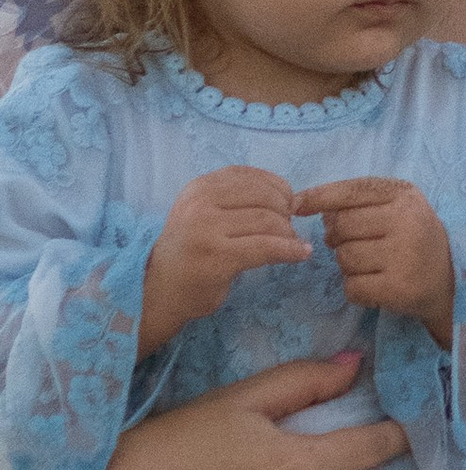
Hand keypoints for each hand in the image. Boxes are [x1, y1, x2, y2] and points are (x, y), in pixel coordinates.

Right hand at [140, 165, 309, 351]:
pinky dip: (290, 250)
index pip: (249, 176)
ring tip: (292, 242)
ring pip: (268, 221)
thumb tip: (291, 198)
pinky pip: (267, 248)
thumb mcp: (204, 213)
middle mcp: (199, 204)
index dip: (278, 187)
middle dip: (285, 211)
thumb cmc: (190, 252)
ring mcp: (206, 231)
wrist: (160, 292)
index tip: (288, 203)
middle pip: (264, 197)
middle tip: (289, 227)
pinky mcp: (218, 258)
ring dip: (289, 232)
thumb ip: (237, 200)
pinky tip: (301, 254)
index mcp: (198, 188)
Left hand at [297, 179, 455, 341]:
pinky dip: (356, 290)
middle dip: (337, 238)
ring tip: (371, 266)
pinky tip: (375, 287)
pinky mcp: (399, 287)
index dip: (319, 197)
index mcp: (404, 195)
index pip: (352, 191)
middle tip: (357, 245)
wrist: (451, 281)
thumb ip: (357, 202)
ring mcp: (405, 254)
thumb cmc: (414, 239)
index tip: (296, 205)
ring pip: (344, 258)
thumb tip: (306, 204)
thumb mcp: (395, 208)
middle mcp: (408, 220)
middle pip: (341, 226)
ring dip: (348, 266)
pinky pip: (352, 287)